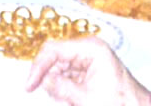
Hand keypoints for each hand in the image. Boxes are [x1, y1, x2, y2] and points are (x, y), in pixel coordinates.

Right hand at [24, 36, 150, 105]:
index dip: (38, 67)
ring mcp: (89, 60)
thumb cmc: (121, 104)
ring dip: (58, 87)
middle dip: (49, 79)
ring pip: (59, 69)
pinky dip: (65, 89)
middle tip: (54, 98)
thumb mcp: (86, 99)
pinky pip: (68, 76)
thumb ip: (60, 88)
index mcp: (91, 49)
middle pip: (55, 59)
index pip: (53, 50)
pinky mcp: (89, 71)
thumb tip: (42, 80)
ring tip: (71, 100)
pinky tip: (74, 99)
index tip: (29, 86)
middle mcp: (89, 50)